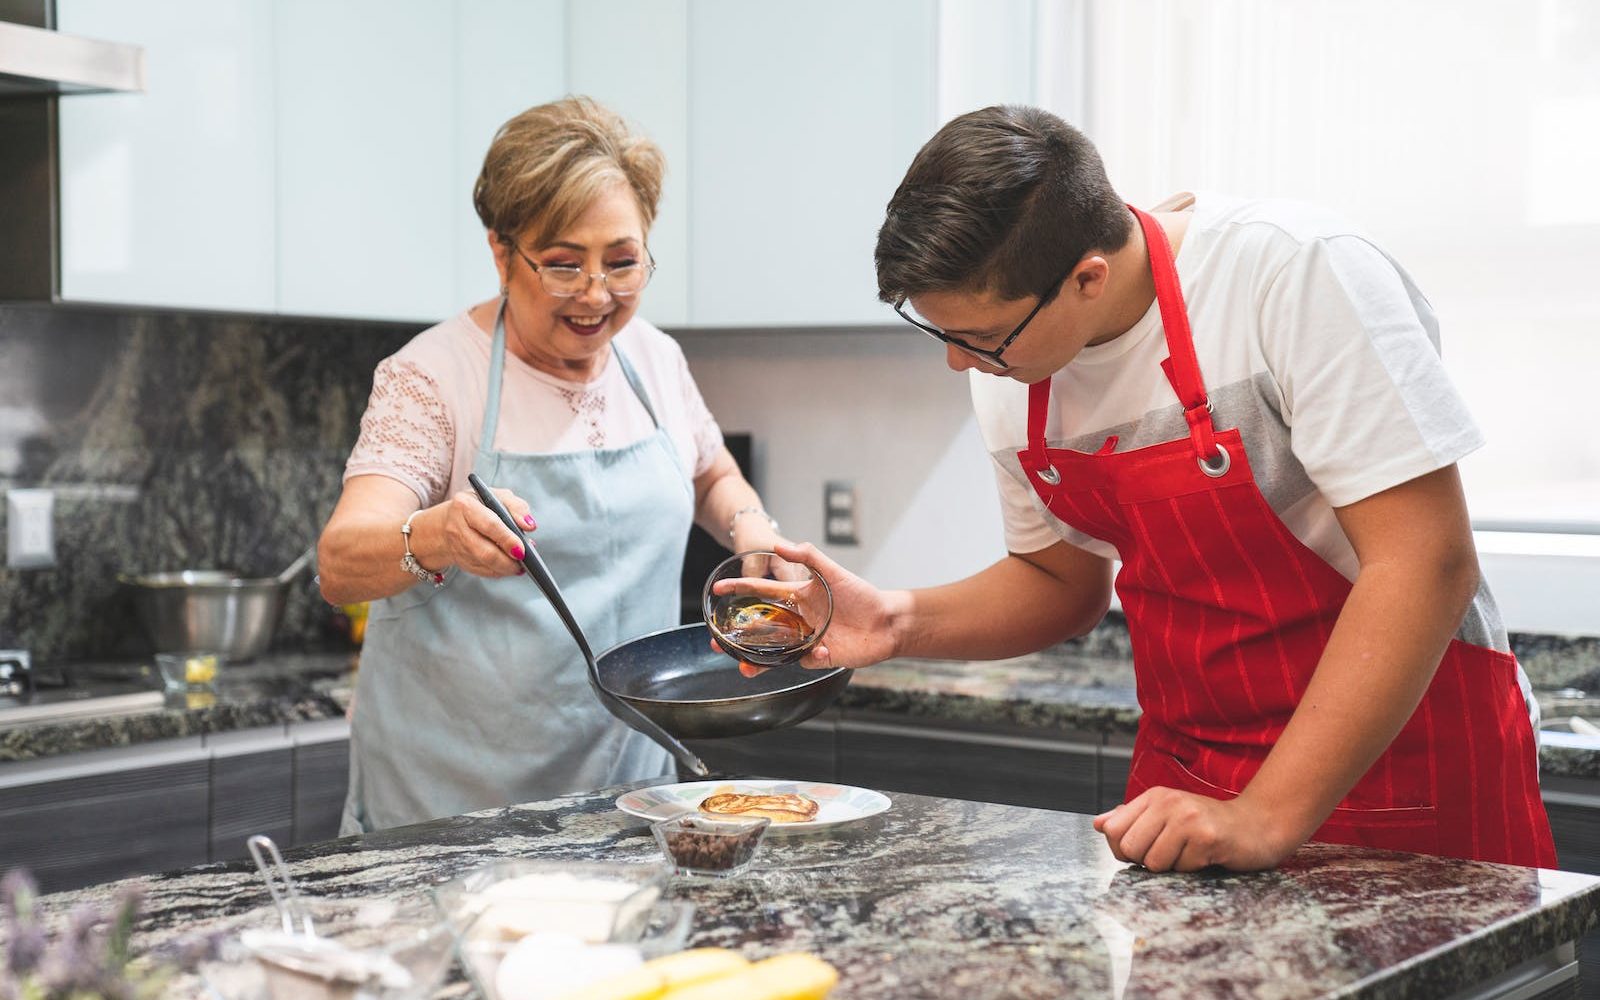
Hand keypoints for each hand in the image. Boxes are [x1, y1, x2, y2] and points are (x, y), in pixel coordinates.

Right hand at [432, 488, 536, 577]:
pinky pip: (483, 572)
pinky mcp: (460, 561)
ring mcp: (456, 547)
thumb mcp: (498, 497)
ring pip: (485, 565)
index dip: (507, 539)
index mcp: (465, 506)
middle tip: (524, 560)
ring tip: (520, 564)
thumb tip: (529, 525)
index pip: (489, 525)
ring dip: (506, 568)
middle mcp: (457, 528)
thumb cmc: (479, 506)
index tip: (522, 549)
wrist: (450, 520)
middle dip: (508, 560)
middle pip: (485, 552)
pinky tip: (508, 566)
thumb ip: (517, 507)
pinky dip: (499, 571)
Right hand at [723, 541, 899, 676]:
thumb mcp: (834, 572)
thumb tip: (780, 544)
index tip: (717, 589)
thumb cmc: (862, 595)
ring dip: (757, 660)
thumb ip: (808, 556)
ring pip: (775, 651)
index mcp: (797, 597)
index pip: (761, 592)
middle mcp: (798, 618)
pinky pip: (804, 661)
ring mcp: (807, 639)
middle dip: (738, 635)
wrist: (888, 622)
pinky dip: (811, 656)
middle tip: (717, 640)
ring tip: (744, 667)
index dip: (739, 590)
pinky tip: (824, 649)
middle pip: (761, 627)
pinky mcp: (820, 656)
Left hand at [1092, 787, 1298, 872]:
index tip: (1144, 849)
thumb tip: (1098, 824)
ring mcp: (1187, 817)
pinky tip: (1207, 855)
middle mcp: (1167, 802)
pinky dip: (1193, 869)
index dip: (1123, 849)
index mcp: (1153, 796)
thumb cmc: (1207, 824)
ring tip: (1190, 852)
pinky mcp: (1207, 836)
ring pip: (1153, 862)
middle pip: (1129, 848)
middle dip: (1146, 861)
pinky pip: (1182, 868)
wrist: (1257, 825)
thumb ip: (1132, 819)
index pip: (1112, 829)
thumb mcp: (1166, 815)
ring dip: (1171, 866)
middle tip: (1170, 853)